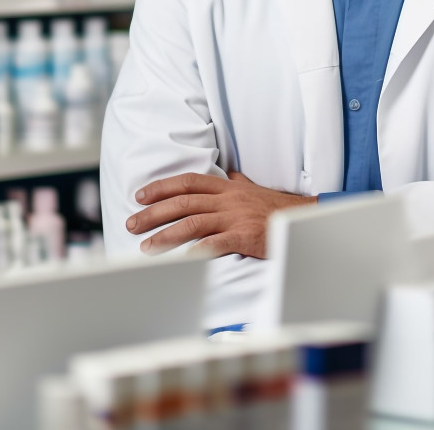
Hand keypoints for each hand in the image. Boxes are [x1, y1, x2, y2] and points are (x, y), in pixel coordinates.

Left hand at [126, 170, 316, 258]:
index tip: (140, 195)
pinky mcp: (243, 236)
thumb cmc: (276, 208)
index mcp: (228, 188)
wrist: (302, 220)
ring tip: (145, 246)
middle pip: (183, 202)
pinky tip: (179, 260)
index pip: (189, 181)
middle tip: (131, 223)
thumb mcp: (255, 190)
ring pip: (192, 223)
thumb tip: (228, 174)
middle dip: (153, 213)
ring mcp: (235, 217)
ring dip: (165, 235)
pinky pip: (214, 243)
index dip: (162, 187)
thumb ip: (238, 183)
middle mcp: (228, 199)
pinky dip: (194, 252)